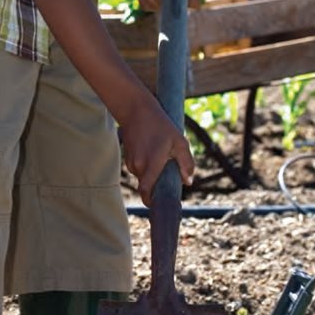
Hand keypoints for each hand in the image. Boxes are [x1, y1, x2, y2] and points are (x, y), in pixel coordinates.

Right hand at [119, 90, 195, 205]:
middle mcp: (138, 166)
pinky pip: (138, 166)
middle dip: (157, 181)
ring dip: (151, 171)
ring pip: (143, 174)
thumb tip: (188, 182)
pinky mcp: (127, 154)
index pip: (146, 192)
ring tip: (160, 154)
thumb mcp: (180, 142)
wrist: (136, 109)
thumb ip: (186, 164)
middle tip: (169, 169)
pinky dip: (145, 163)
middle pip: (147, 184)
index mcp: (151, 165)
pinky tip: (151, 149)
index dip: (151, 202)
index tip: (159, 204)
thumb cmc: (161, 125)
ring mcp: (130, 160)